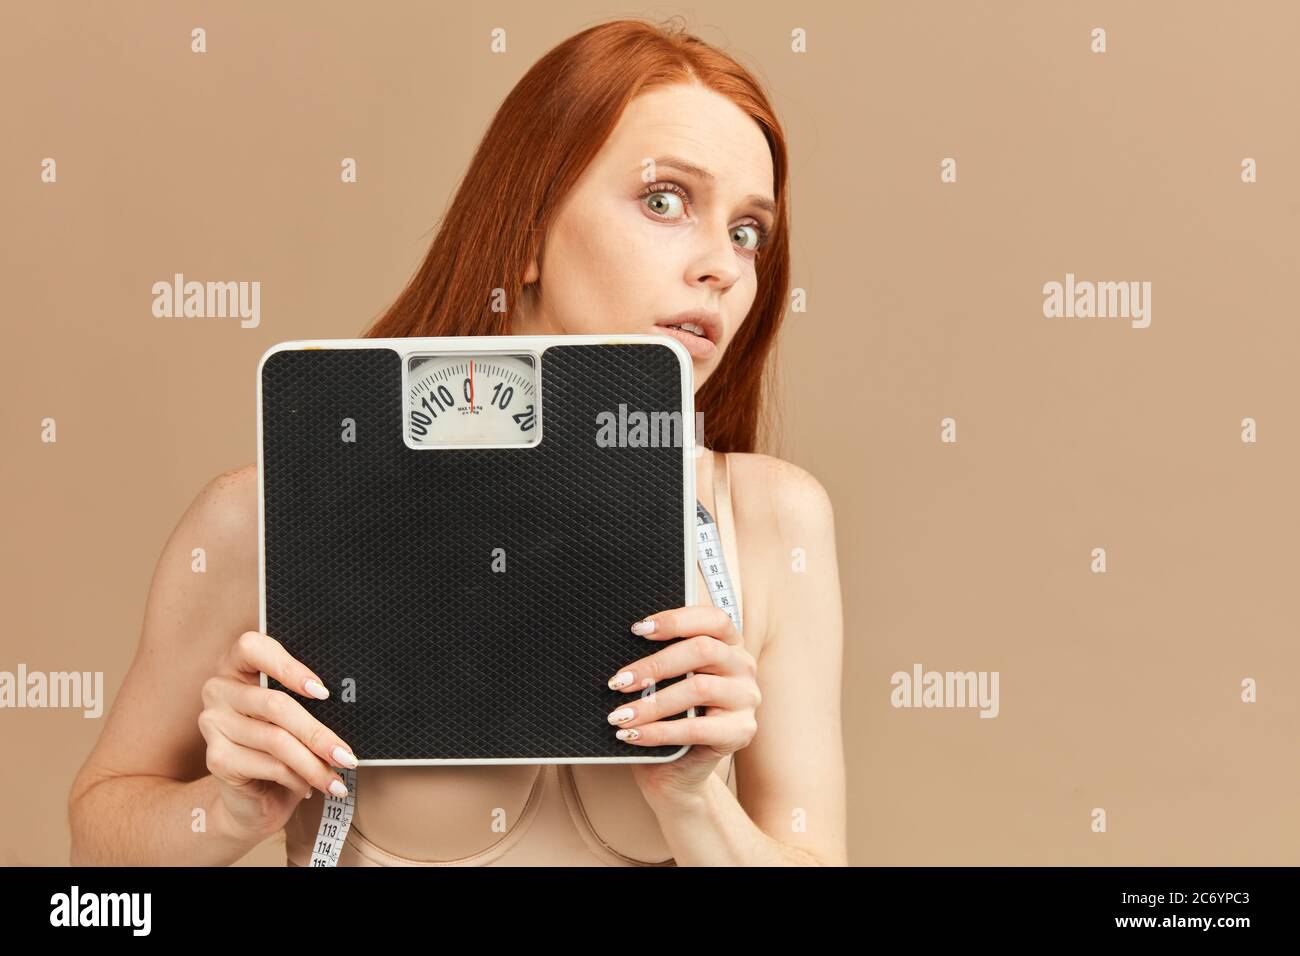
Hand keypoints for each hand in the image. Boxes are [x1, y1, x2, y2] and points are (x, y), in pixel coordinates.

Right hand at [199, 630, 356, 841]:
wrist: (253, 797)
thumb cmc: (282, 747)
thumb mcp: (295, 716)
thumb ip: (306, 700)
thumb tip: (347, 702)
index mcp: (238, 665)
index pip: (252, 647)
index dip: (288, 667)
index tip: (322, 691)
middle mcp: (218, 689)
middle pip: (275, 704)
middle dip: (318, 733)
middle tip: (347, 755)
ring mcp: (213, 723)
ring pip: (276, 739)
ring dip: (313, 764)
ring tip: (337, 780)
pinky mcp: (216, 758)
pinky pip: (268, 765)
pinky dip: (296, 778)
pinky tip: (308, 787)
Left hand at [605, 606, 760, 803]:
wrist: (677, 770)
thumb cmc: (667, 715)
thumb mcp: (666, 681)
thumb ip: (660, 660)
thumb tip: (623, 646)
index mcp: (728, 643)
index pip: (713, 619)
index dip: (677, 620)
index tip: (638, 629)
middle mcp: (743, 666)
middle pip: (703, 650)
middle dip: (655, 665)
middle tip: (619, 681)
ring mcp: (746, 699)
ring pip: (699, 688)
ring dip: (652, 703)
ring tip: (620, 715)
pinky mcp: (741, 732)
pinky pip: (696, 728)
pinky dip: (659, 732)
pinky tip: (633, 735)